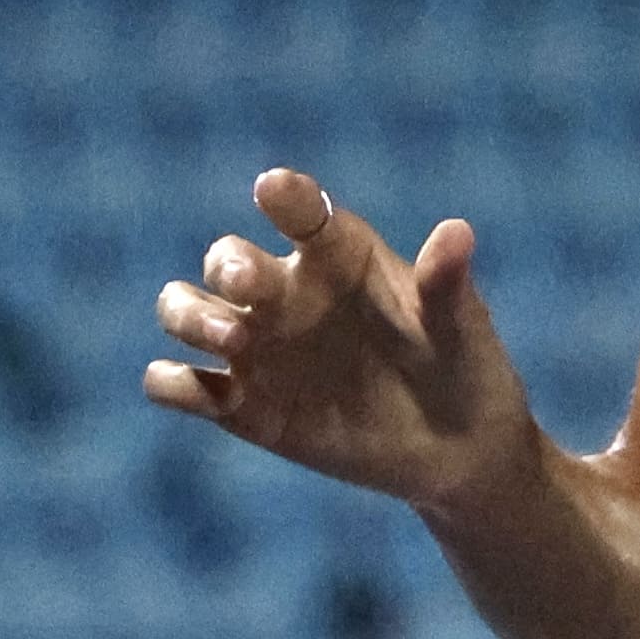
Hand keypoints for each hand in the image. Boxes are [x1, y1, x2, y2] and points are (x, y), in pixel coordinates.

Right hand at [144, 170, 528, 511]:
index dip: (284, 195)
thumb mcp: (461, 327)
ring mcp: (256, 347)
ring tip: (232, 338)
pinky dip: (177, 385)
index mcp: (337, 254)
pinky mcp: (239, 406)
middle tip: (248, 286)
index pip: (300, 209)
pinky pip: (175, 384)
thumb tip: (456, 233)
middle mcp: (285, 291)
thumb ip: (446, 283)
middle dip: (226, 264)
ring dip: (189, 315)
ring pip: (182, 308)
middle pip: (225, 258)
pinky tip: (221, 399)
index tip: (274, 189)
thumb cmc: (464, 366)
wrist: (458, 448)